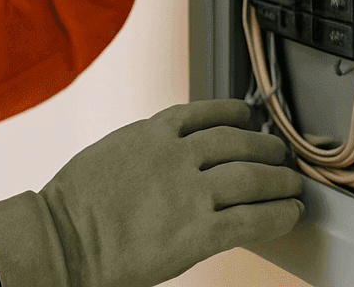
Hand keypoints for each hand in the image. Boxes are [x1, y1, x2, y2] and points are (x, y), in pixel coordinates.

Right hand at [0, 99, 304, 286]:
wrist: (62, 239)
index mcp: (153, 133)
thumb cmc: (75, 205)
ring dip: (279, 181)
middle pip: (239, 143)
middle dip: (265, 148)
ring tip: (291, 185)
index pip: (208, 114)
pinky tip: (289, 214)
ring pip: (252, 178)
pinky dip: (277, 216)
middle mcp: (177, 156)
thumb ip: (146, 149)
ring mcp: (190, 193)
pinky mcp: (198, 232)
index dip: (235, 115)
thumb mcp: (112, 152)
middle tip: (280, 154)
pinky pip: (252, 220)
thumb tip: (171, 154)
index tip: (248, 118)